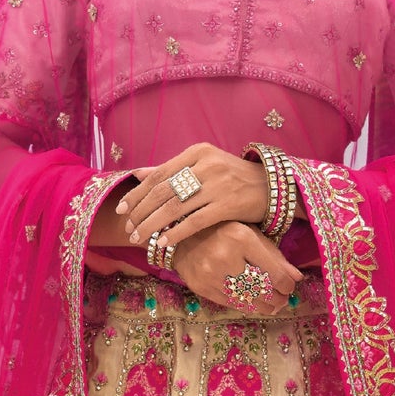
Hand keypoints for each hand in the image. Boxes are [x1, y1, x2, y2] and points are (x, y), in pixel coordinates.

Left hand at [115, 143, 267, 251]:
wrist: (272, 185)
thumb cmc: (233, 177)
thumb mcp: (203, 165)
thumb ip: (171, 170)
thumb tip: (137, 174)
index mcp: (197, 152)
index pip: (159, 174)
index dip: (138, 193)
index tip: (122, 209)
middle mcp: (206, 165)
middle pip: (163, 192)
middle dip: (141, 212)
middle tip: (128, 228)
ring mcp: (218, 185)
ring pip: (175, 208)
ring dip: (153, 225)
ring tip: (139, 238)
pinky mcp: (228, 205)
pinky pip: (195, 222)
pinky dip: (176, 233)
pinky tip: (163, 243)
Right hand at [170, 220, 301, 317]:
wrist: (179, 232)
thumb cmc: (222, 229)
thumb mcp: (250, 233)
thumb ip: (274, 255)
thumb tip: (296, 278)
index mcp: (241, 238)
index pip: (273, 273)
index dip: (287, 285)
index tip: (290, 287)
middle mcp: (225, 257)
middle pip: (261, 289)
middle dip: (278, 299)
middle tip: (284, 299)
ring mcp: (211, 274)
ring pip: (246, 300)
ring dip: (264, 307)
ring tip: (273, 305)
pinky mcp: (200, 287)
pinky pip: (230, 303)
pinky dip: (246, 306)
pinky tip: (254, 304)